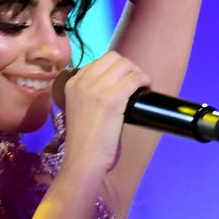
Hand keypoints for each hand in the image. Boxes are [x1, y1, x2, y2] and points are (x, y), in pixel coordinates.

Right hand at [59, 51, 150, 174]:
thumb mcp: (80, 109)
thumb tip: (116, 85)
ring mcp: (95, 90)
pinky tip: (147, 88)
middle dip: (129, 67)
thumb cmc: (85, 140)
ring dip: (138, 73)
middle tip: (136, 82)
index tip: (125, 79)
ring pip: (126, 65)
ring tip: (142, 85)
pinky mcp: (111, 100)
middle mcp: (81, 82)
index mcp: (71, 83)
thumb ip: (90, 95)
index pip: (100, 61)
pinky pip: (134, 79)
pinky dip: (144, 80)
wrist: (83, 159)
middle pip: (114, 58)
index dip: (117, 68)